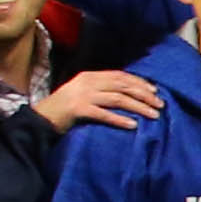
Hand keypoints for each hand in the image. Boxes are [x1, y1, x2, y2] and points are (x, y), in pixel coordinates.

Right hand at [32, 66, 167, 132]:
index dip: (139, 82)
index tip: (155, 91)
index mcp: (90, 76)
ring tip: (154, 115)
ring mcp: (82, 95)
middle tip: (160, 105)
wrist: (40, 119)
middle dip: (144, 94)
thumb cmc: (65, 110)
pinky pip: (103, 114)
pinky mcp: (77, 109)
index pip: (120, 76)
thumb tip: (128, 96)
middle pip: (122, 85)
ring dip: (138, 107)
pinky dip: (119, 119)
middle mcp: (87, 82)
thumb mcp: (84, 94)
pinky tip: (133, 125)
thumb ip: (101, 91)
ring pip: (117, 99)